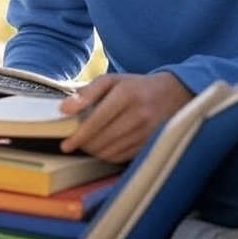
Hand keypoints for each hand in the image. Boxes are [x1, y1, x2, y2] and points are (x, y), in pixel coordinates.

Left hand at [58, 72, 192, 162]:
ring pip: (112, 152)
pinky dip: (108, 156)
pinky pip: (123, 157)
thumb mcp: (111, 80)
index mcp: (126, 95)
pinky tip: (103, 147)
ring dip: (95, 151)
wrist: (173, 94)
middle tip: (74, 142)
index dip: (79, 135)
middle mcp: (138, 115)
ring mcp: (146, 133)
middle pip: (103, 139)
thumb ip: (87, 92)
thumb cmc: (135, 86)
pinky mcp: (150, 145)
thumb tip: (64, 109)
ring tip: (88, 144)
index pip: (96, 121)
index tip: (65, 144)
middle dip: (85, 144)